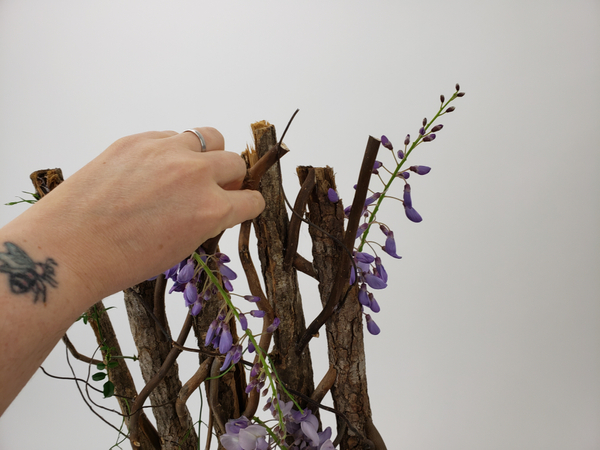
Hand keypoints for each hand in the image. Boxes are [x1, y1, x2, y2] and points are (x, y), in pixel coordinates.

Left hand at [12, 127, 264, 299]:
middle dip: (231, 179)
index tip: (240, 206)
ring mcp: (167, 151)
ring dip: (207, 154)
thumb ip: (206, 219)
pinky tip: (151, 170)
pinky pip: (171, 136)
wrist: (69, 248)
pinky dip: (171, 150)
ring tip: (188, 170)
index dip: (247, 206)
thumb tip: (217, 201)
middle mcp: (196, 175)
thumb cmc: (123, 260)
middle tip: (213, 190)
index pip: (252, 199)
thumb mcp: (181, 248)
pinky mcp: (138, 139)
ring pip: (209, 136)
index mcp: (211, 210)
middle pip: (236, 163)